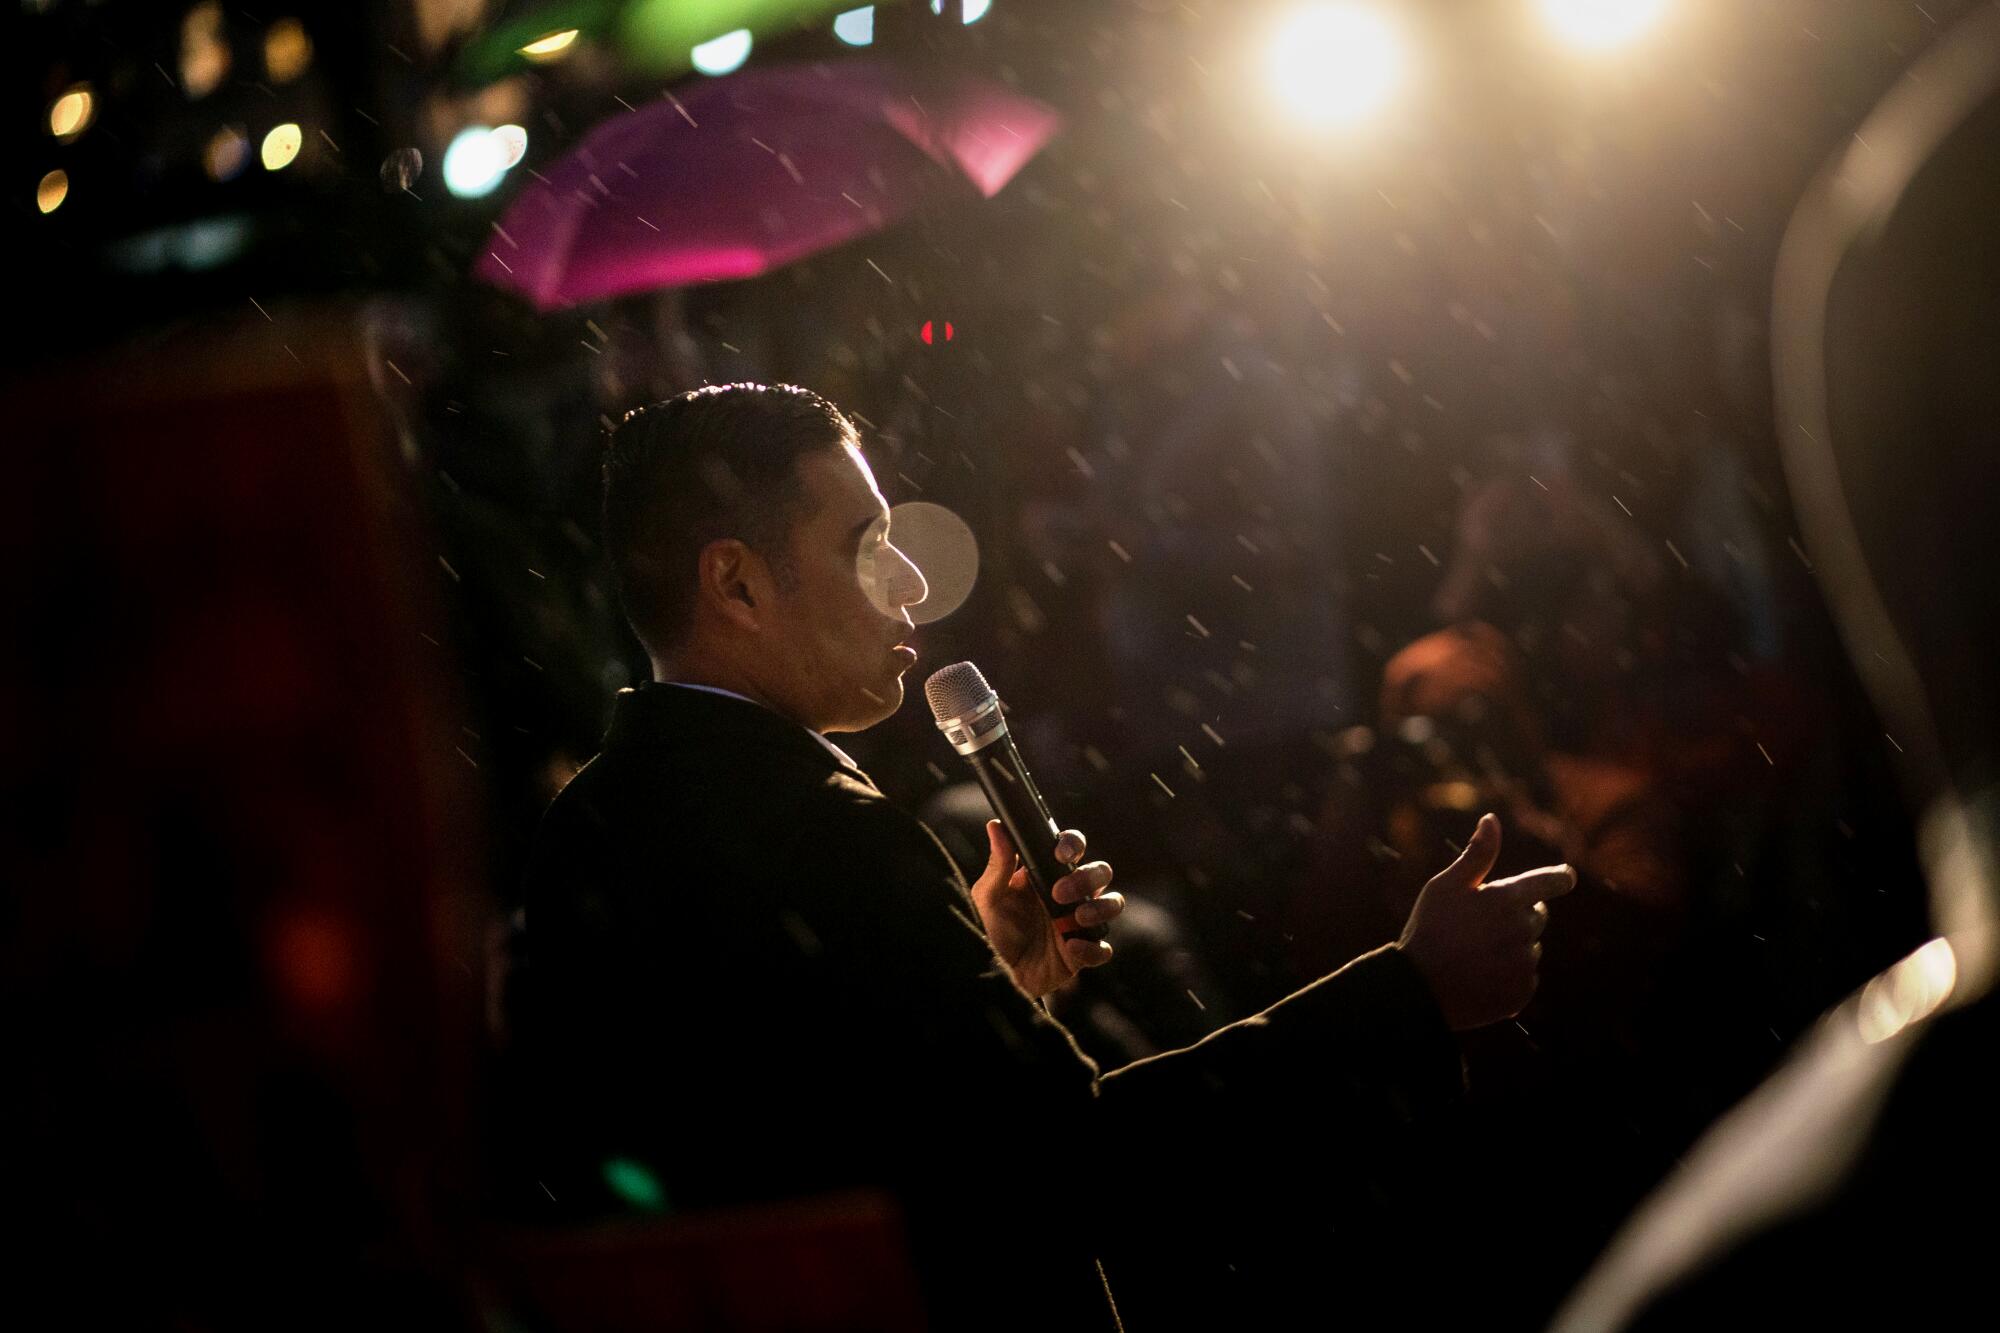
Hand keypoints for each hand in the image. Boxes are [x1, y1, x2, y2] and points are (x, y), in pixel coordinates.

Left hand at [969, 820, 1119, 999]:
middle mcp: (1072, 894)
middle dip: (1087, 877)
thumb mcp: (989, 898)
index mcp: (1049, 874)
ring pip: (1114, 903)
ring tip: (1077, 917)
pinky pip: (1104, 948)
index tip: (1061, 853)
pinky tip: (1070, 948)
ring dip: (1100, 907)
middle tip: (1060, 893)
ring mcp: (1081, 922)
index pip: (1073, 848)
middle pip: (1101, 871)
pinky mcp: (1085, 952)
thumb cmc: (996, 930)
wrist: (999, 975)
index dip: (1073, 844)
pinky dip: (1092, 947)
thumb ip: (997, 866)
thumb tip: (996, 827)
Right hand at [1395, 813, 1574, 1031]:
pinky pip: (1525, 978)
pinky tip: (1481, 977)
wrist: (1418, 989)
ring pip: (1529, 948)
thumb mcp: (1445, 885)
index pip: (1550, 882)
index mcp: (1507, 899)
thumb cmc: (1429, 929)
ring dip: (1511, 947)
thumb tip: (1491, 819)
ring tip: (1475, 955)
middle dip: (1517, 916)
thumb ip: (1476, 854)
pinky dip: (1509, 976)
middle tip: (1480, 925)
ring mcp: (1523, 963)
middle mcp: (1522, 930)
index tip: (1567, 876)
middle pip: (1537, 916)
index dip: (1560, 878)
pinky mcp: (1521, 992)